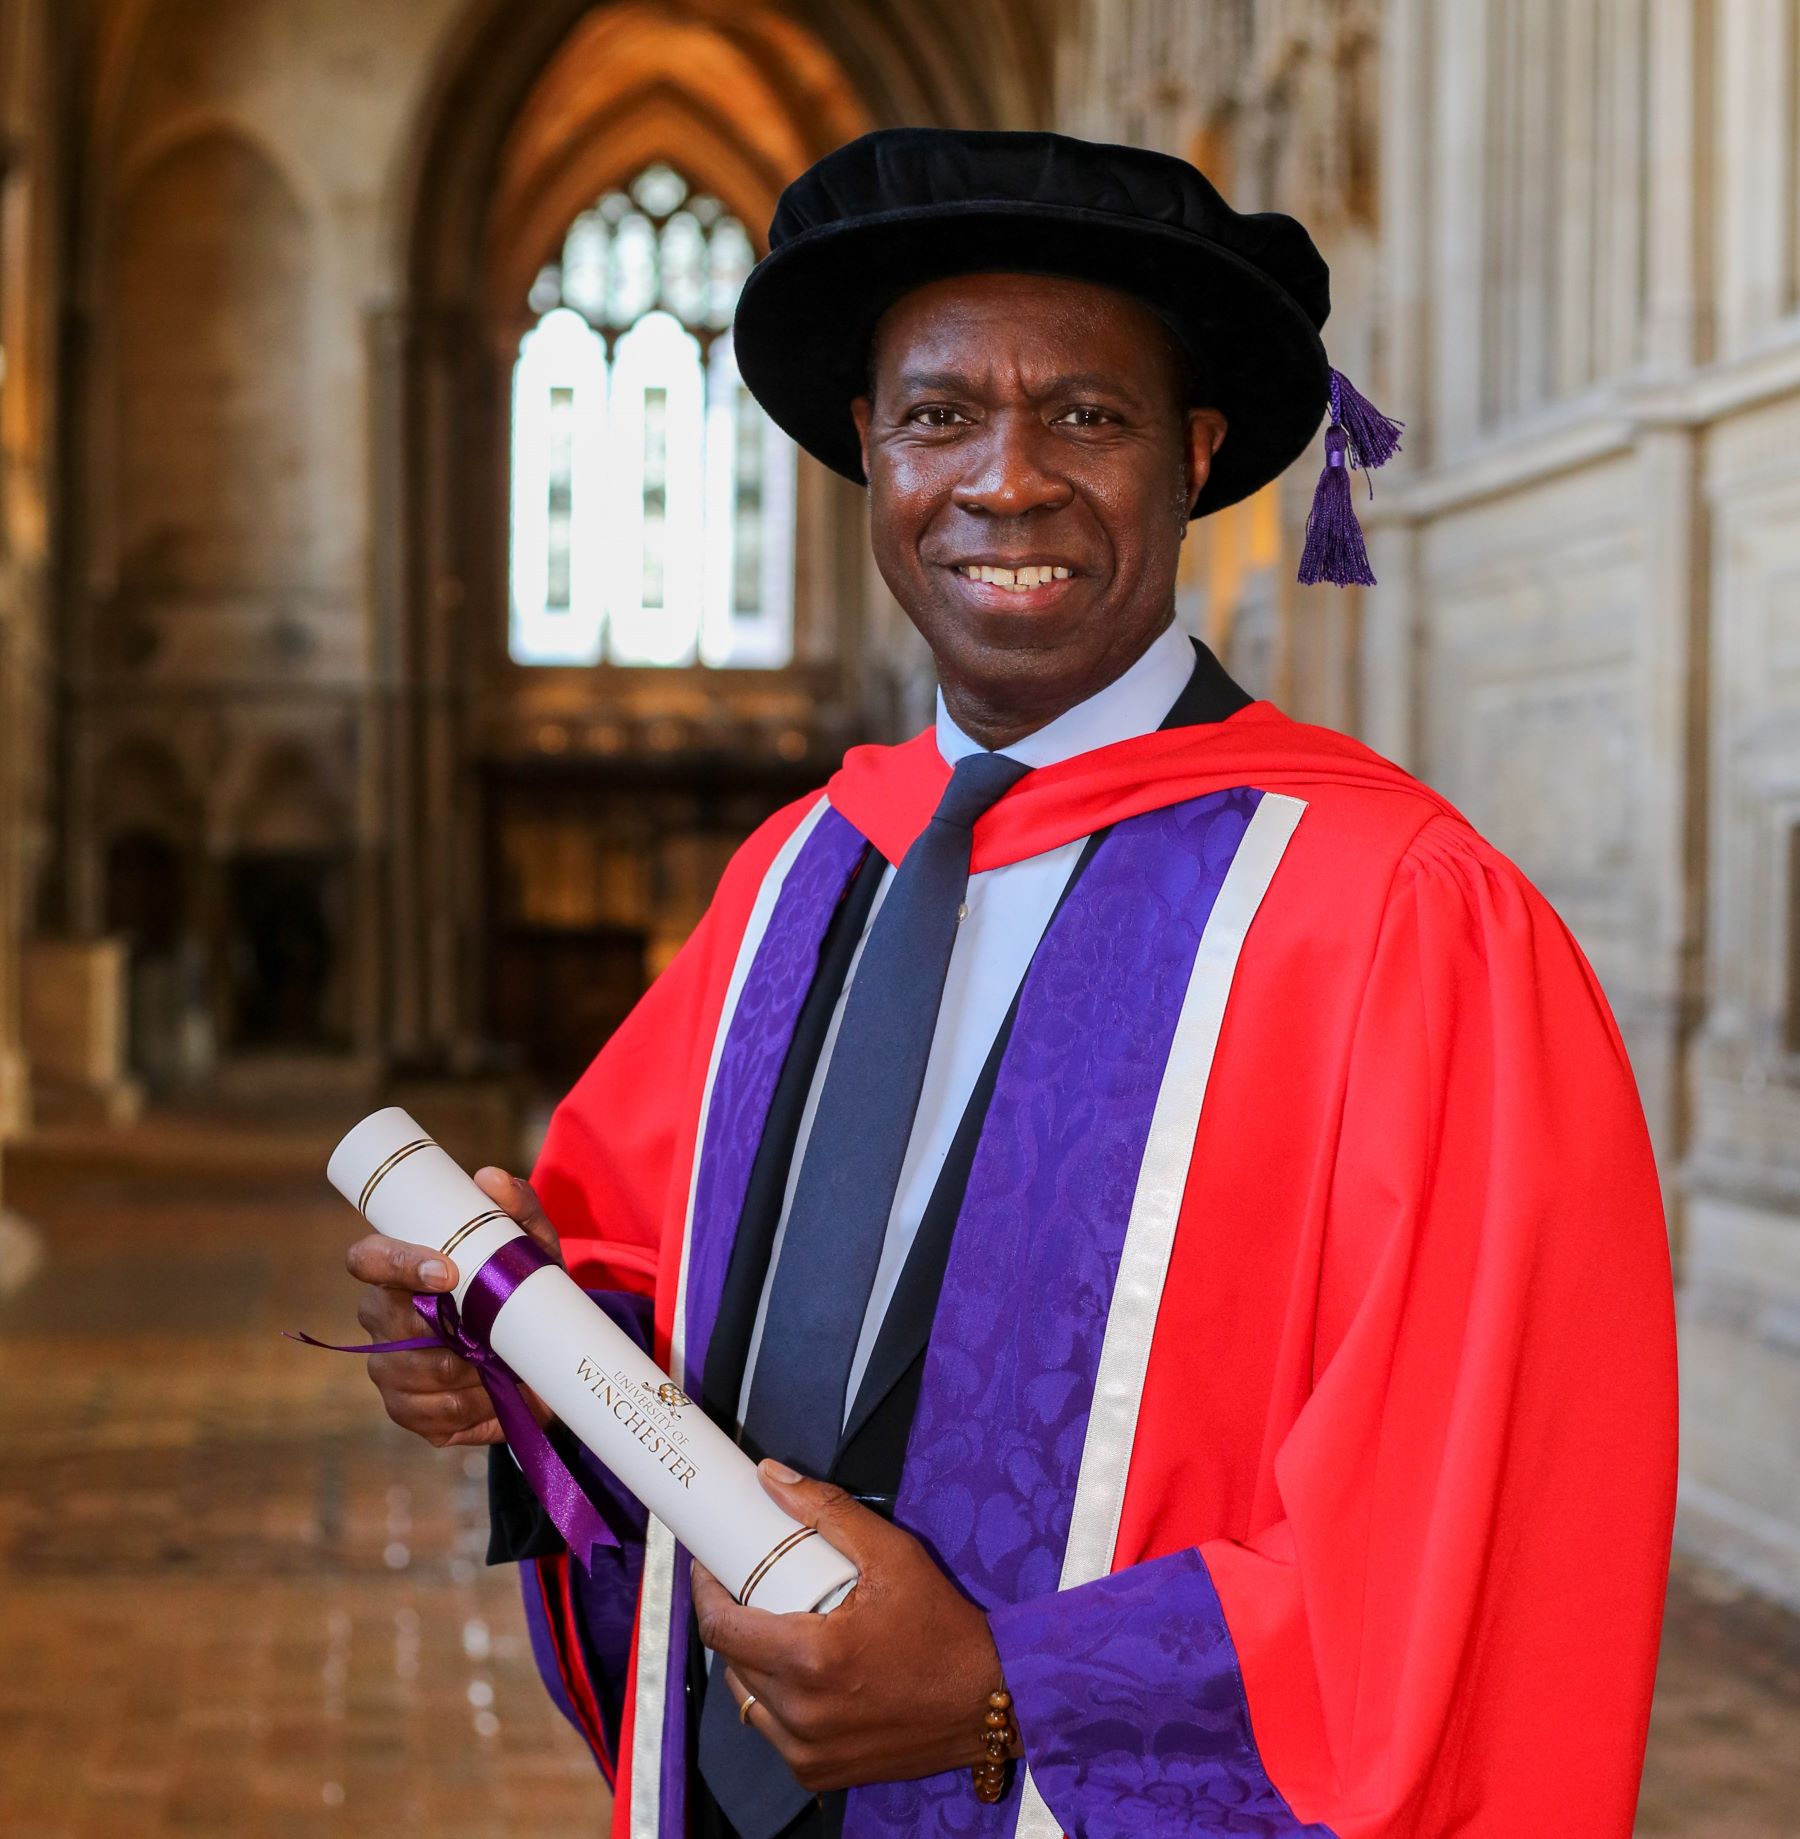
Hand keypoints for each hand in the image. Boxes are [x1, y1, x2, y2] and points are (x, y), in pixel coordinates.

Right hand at [346, 1166, 562, 1447]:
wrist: (545, 1354)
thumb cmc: (524, 1286)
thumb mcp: (531, 1245)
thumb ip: (517, 1206)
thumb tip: (490, 1179)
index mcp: (398, 1269)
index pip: (367, 1257)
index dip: (397, 1264)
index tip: (448, 1272)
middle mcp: (381, 1318)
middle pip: (391, 1324)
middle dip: (447, 1331)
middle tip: (494, 1334)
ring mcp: (389, 1369)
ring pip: (414, 1375)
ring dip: (467, 1373)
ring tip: (503, 1364)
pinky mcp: (409, 1413)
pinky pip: (433, 1417)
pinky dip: (473, 1409)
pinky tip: (495, 1396)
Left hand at [690, 1463, 1015, 1792]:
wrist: (989, 1701)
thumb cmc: (943, 1628)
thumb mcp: (891, 1554)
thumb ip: (827, 1510)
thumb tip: (771, 1478)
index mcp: (809, 1659)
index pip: (720, 1628)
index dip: (704, 1592)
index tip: (708, 1566)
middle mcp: (801, 1713)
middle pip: (731, 1660)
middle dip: (730, 1618)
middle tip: (746, 1587)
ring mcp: (808, 1750)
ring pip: (747, 1698)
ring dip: (749, 1662)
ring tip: (772, 1626)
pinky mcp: (820, 1771)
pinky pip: (772, 1731)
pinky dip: (774, 1701)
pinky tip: (796, 1673)